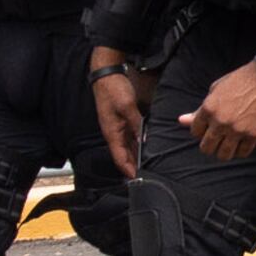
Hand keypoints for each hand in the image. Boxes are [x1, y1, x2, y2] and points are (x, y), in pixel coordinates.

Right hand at [89, 49, 146, 176]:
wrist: (106, 75)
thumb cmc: (114, 90)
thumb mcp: (127, 106)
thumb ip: (136, 123)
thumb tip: (143, 140)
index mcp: (112, 133)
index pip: (120, 158)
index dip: (128, 170)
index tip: (138, 180)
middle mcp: (113, 133)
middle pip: (123, 155)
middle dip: (133, 166)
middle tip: (148, 176)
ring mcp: (117, 127)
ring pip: (127, 147)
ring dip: (135, 156)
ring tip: (149, 166)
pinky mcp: (121, 121)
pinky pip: (129, 137)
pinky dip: (136, 145)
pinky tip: (146, 147)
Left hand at [183, 62, 255, 160]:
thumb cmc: (240, 80)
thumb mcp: (216, 89)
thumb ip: (199, 109)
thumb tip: (181, 121)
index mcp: (208, 109)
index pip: (195, 132)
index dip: (201, 131)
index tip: (209, 128)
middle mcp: (220, 121)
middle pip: (207, 148)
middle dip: (210, 145)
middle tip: (218, 140)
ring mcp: (237, 129)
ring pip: (224, 154)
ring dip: (225, 151)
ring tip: (230, 144)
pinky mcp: (254, 134)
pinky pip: (243, 152)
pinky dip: (241, 150)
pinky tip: (243, 142)